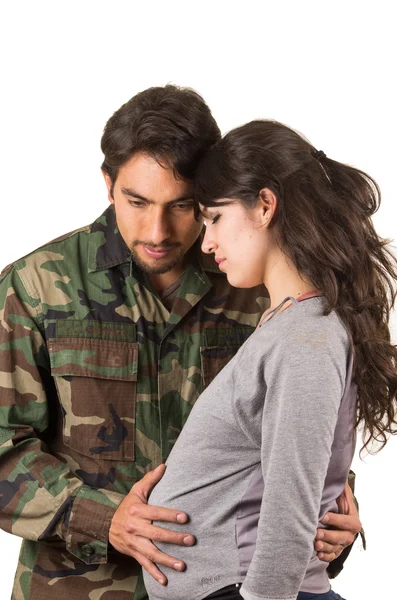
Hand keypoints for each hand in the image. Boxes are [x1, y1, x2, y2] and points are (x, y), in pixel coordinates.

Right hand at [109, 464, 194, 584]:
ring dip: (167, 560)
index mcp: (137, 511)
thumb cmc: (127, 505)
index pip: (156, 513)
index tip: (185, 517)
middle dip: (174, 538)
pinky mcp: (134, 553)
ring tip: (182, 565)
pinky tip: (166, 581)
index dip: (170, 515)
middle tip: (190, 540)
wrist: (107, 525)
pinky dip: (154, 573)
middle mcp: (135, 528)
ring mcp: (134, 543)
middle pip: (156, 534)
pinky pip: (145, 564)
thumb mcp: (136, 491)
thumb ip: (151, 479)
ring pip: (152, 553)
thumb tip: (164, 465)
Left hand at [314, 482, 361, 561]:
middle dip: (329, 536)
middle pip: (342, 537)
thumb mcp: (341, 493)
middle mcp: (350, 533)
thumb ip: (341, 486)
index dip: (336, 519)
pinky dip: (326, 557)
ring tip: (315, 544)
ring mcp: (343, 543)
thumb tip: (338, 472)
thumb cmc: (337, 501)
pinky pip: (333, 556)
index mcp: (353, 519)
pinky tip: (318, 555)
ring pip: (336, 548)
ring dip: (326, 547)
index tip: (323, 516)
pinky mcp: (336, 550)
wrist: (337, 512)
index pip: (346, 521)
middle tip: (316, 533)